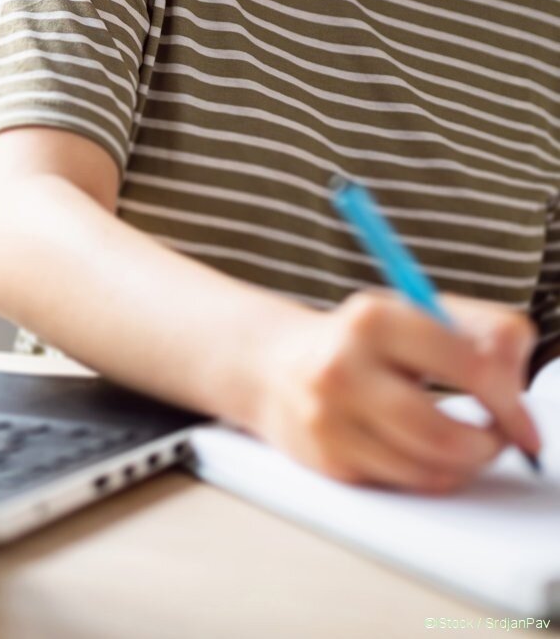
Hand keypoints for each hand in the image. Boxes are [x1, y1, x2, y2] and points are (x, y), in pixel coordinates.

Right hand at [247, 289, 540, 492]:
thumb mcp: (416, 312)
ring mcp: (330, 419)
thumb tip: (516, 371)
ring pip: (428, 470)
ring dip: (464, 465)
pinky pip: (405, 485)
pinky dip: (429, 475)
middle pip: (444, 434)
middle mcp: (343, 368)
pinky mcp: (328, 461)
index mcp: (373, 319)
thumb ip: (482, 330)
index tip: (524, 421)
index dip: (509, 401)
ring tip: (465, 444)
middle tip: (499, 439)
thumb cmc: (361, 341)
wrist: (273, 366)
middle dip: (488, 445)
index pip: (467, 366)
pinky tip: (425, 453)